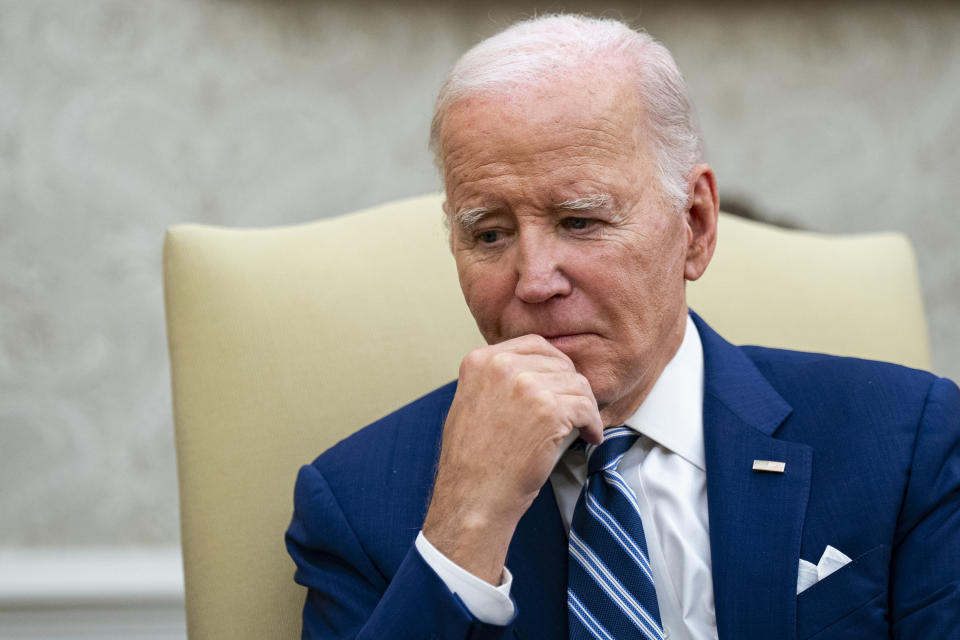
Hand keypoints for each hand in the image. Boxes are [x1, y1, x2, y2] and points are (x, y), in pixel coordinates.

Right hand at [421, 334, 602, 583]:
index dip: (554, 366)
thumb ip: (498, 379)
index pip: (534, 345)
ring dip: (585, 407)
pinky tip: (589, 436)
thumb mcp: (472, 401)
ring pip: (577, 384)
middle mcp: (502, 366)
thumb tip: (536, 371)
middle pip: (560, 363)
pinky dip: (593, 424)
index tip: (561, 384)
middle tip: (576, 409)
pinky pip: (587, 408)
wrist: (473, 495)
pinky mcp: (550, 409)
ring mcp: (527, 385)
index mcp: (481, 360)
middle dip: (571, 387)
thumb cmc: (473, 459)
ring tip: (583, 426)